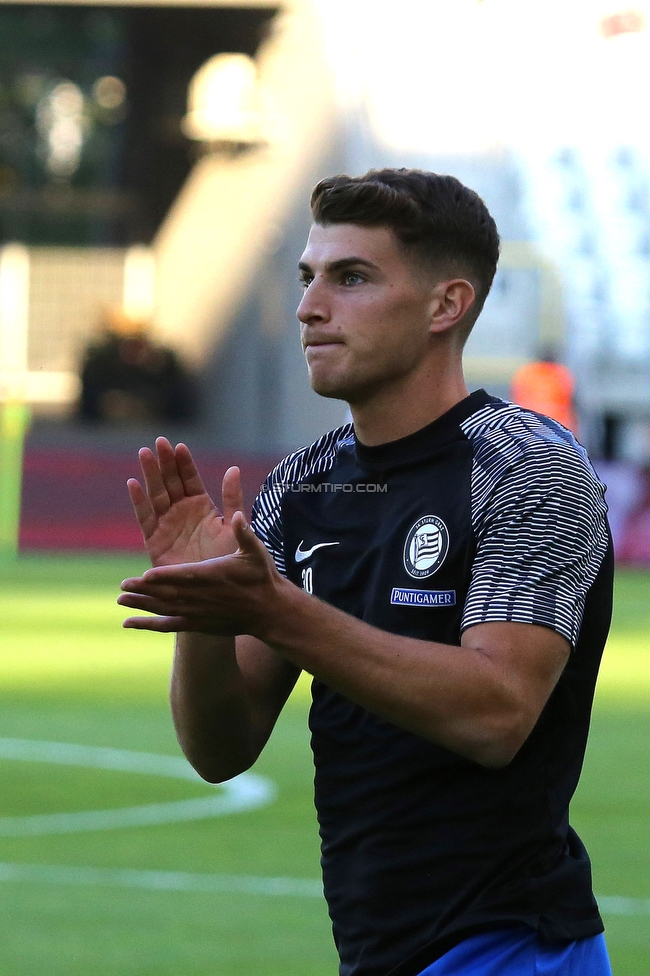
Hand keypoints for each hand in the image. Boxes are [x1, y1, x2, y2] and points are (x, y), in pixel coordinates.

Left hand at [118, 512, 287, 635]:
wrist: (270, 611)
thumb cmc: (262, 577)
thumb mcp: (256, 551)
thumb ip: (244, 532)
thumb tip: (238, 515)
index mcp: (214, 576)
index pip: (186, 577)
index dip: (165, 577)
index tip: (146, 576)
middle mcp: (203, 597)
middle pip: (169, 594)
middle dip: (145, 591)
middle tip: (123, 586)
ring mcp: (198, 613)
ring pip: (165, 610)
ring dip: (142, 605)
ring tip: (120, 601)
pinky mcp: (197, 624)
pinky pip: (168, 626)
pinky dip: (147, 625)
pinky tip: (128, 623)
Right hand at [128, 437, 243, 565]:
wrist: (216, 591)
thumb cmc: (228, 560)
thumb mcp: (233, 526)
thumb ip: (233, 498)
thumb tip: (233, 468)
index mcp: (202, 506)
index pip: (191, 479)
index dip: (184, 463)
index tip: (180, 446)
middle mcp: (182, 512)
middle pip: (171, 482)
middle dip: (165, 462)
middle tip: (159, 441)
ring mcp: (167, 525)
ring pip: (156, 495)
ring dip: (150, 474)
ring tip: (144, 453)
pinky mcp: (154, 541)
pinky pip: (145, 518)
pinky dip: (139, 501)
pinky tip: (133, 483)